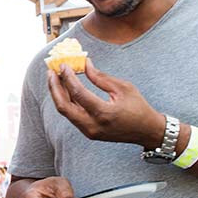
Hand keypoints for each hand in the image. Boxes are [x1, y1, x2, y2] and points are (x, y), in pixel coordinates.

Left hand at [46, 60, 164, 148]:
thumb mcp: (123, 88)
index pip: (78, 94)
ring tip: (55, 78)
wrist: (146, 131)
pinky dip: (67, 101)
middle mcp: (93, 125)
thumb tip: (85, 64)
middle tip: (51, 72)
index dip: (68, 78)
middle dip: (54, 88)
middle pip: (64, 107)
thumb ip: (101, 77)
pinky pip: (73, 116)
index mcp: (104, 113)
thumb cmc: (138, 107)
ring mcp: (89, 131)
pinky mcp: (89, 132)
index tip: (63, 65)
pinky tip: (65, 88)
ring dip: (58, 94)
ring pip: (66, 112)